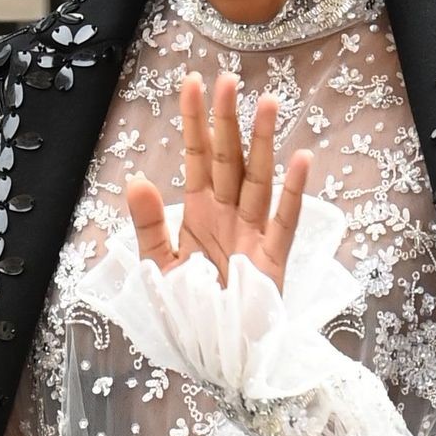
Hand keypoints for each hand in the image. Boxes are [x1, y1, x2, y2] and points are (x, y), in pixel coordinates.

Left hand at [125, 71, 313, 293]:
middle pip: (229, 159)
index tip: (191, 83)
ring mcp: (253, 234)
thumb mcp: (158, 267)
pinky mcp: (273, 260)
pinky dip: (293, 191)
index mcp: (199, 214)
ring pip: (258, 178)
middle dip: (228, 120)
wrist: (216, 356)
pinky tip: (300, 159)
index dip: (194, 121)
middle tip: (228, 80)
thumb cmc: (191, 311)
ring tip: (268, 103)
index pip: (198, 158)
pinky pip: (285, 220)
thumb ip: (148, 224)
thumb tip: (135, 178)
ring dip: (263, 142)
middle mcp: (228, 216)